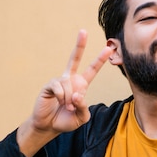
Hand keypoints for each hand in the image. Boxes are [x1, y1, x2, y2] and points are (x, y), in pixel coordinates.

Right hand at [17, 30, 111, 156]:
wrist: (49, 126)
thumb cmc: (67, 120)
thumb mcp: (82, 117)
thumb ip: (84, 107)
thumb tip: (77, 94)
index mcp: (81, 85)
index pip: (92, 70)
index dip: (100, 59)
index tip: (108, 48)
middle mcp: (70, 79)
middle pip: (75, 58)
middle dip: (80, 45)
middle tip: (83, 31)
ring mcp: (59, 81)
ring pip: (69, 84)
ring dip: (69, 99)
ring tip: (66, 107)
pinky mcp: (49, 85)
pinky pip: (59, 88)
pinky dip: (61, 98)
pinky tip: (58, 102)